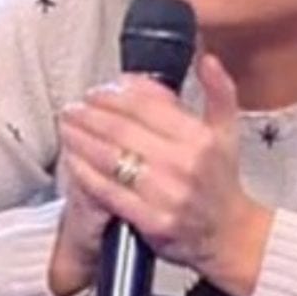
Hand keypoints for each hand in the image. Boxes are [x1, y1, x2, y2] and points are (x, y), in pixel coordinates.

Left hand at [59, 53, 273, 295]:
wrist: (229, 236)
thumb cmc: (223, 182)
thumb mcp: (229, 131)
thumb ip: (220, 91)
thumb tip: (207, 59)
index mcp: (200, 137)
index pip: (145, 105)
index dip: (113, 95)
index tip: (96, 92)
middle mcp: (183, 163)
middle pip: (121, 130)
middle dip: (89, 115)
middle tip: (72, 108)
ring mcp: (166, 193)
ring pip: (110, 158)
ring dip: (80, 140)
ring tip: (67, 128)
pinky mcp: (150, 220)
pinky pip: (108, 191)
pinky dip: (85, 173)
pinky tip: (73, 160)